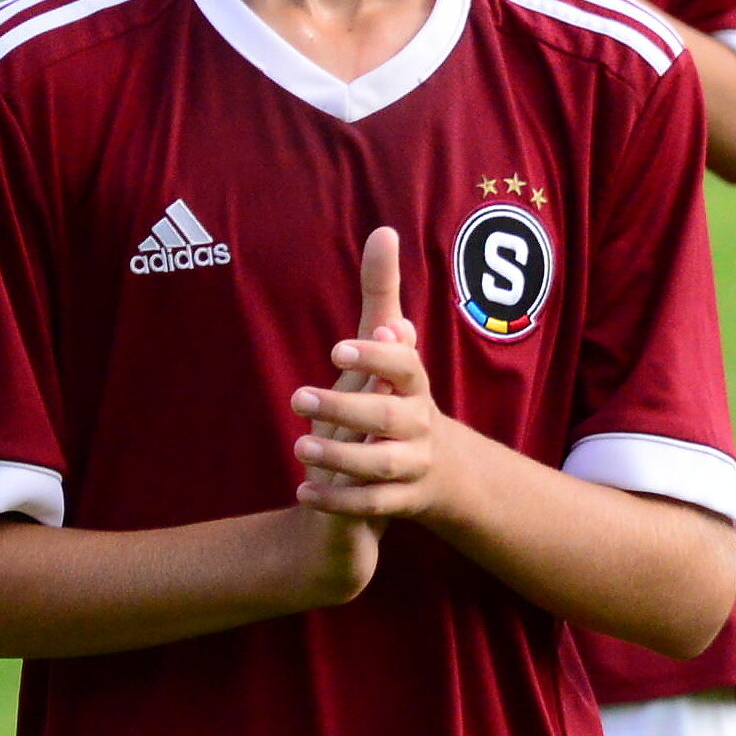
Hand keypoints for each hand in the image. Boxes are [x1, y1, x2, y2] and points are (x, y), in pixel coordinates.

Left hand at [291, 226, 444, 549]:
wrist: (437, 474)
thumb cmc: (401, 397)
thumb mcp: (392, 348)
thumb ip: (382, 293)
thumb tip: (383, 231)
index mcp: (415, 383)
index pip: (406, 365)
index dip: (376, 358)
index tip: (337, 349)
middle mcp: (418, 422)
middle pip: (390, 416)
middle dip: (346, 406)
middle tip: (298, 397)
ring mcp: (412, 464)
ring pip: (382, 464)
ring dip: (341, 457)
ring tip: (299, 448)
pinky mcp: (400, 501)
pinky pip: (373, 505)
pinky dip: (339, 500)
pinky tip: (303, 490)